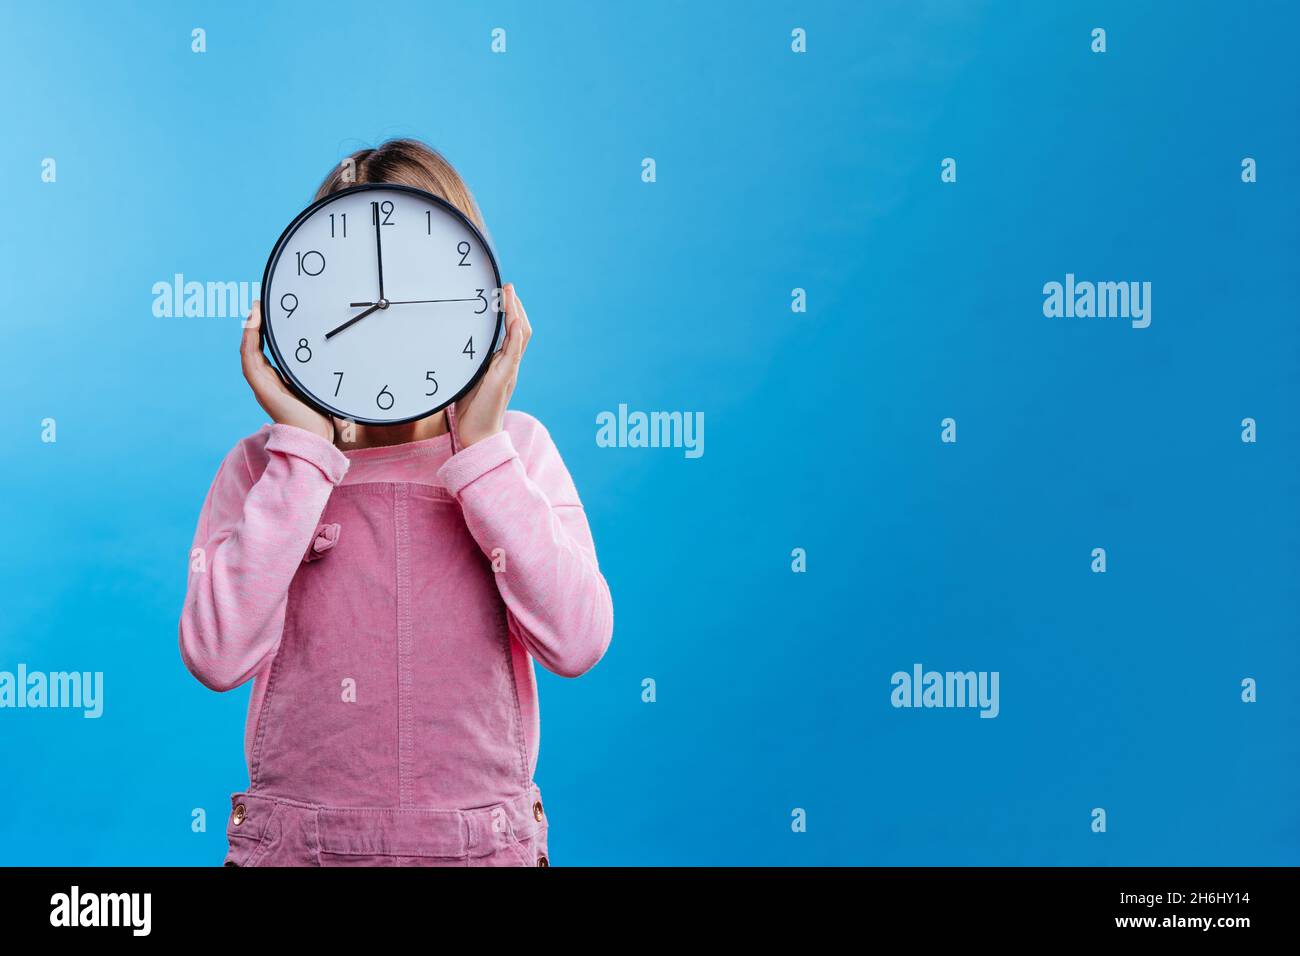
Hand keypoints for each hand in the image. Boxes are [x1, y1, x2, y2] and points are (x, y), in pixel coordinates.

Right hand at [241, 301, 333, 441]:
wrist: (317, 438)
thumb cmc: (322, 416)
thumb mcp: (319, 385)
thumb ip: (318, 370)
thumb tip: (336, 350)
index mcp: (279, 379)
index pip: (266, 350)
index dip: (264, 331)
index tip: (269, 312)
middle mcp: (267, 381)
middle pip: (255, 347)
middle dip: (255, 325)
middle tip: (260, 304)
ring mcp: (262, 385)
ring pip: (248, 351)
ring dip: (249, 328)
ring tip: (255, 309)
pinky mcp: (261, 388)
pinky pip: (249, 360)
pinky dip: (248, 341)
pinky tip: (252, 325)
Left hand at [453, 284, 530, 447]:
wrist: (476, 436)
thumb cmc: (470, 411)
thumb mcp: (466, 378)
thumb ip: (467, 362)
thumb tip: (453, 344)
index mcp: (501, 364)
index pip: (512, 332)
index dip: (510, 312)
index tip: (502, 294)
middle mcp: (509, 365)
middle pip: (521, 329)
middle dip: (516, 306)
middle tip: (507, 287)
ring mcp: (509, 370)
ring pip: (521, 336)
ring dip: (516, 312)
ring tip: (509, 294)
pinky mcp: (504, 378)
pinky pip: (514, 352)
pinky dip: (516, 334)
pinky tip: (514, 319)